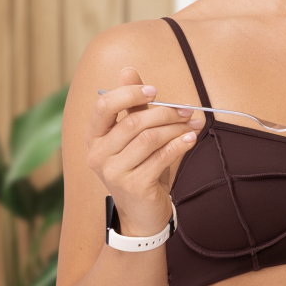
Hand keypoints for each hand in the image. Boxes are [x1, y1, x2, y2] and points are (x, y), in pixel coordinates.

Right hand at [86, 66, 203, 234]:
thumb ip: (132, 106)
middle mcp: (97, 155)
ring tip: (192, 124)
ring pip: (149, 138)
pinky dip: (180, 144)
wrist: (142, 215)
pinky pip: (161, 157)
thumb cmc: (140, 169)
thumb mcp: (135, 137)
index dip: (129, 93)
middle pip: (133, 122)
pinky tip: (191, 138)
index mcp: (94, 137)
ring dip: (175, 128)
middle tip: (187, 110)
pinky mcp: (133, 186)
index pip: (104, 106)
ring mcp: (113, 172)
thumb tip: (128, 70)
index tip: (154, 90)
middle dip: (165, 112)